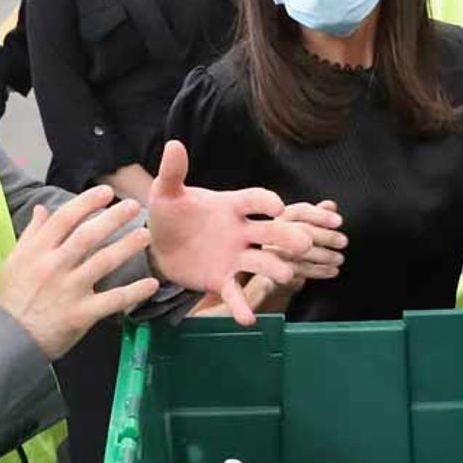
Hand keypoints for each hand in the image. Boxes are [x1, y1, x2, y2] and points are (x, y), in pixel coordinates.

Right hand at [0, 186, 157, 360]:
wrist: (8, 339)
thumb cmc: (13, 296)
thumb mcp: (15, 260)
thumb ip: (32, 233)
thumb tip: (42, 208)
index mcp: (38, 251)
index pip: (65, 219)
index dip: (86, 202)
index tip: (106, 192)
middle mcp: (54, 266)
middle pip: (87, 236)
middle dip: (112, 218)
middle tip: (133, 205)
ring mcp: (69, 290)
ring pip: (103, 262)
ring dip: (127, 247)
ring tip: (145, 235)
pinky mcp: (81, 313)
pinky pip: (112, 300)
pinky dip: (133, 292)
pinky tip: (152, 283)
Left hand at [147, 141, 311, 325]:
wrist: (157, 246)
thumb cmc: (170, 214)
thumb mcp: (167, 193)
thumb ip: (173, 173)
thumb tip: (173, 144)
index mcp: (231, 206)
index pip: (254, 200)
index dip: (266, 202)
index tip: (276, 207)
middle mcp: (240, 231)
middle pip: (270, 232)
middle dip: (287, 237)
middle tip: (304, 243)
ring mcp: (235, 256)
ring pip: (261, 261)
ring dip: (275, 267)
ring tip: (286, 275)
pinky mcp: (223, 279)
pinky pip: (236, 292)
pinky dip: (242, 305)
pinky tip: (247, 319)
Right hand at [275, 200, 346, 281]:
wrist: (271, 280)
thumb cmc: (290, 251)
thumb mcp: (304, 231)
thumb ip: (316, 217)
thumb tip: (331, 205)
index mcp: (279, 220)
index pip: (299, 212)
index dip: (320, 215)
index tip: (339, 221)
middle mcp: (269, 234)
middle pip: (298, 231)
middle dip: (325, 236)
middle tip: (343, 241)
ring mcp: (268, 255)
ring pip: (297, 253)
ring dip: (324, 255)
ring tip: (339, 258)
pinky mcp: (269, 275)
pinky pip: (296, 272)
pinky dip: (318, 271)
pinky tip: (332, 271)